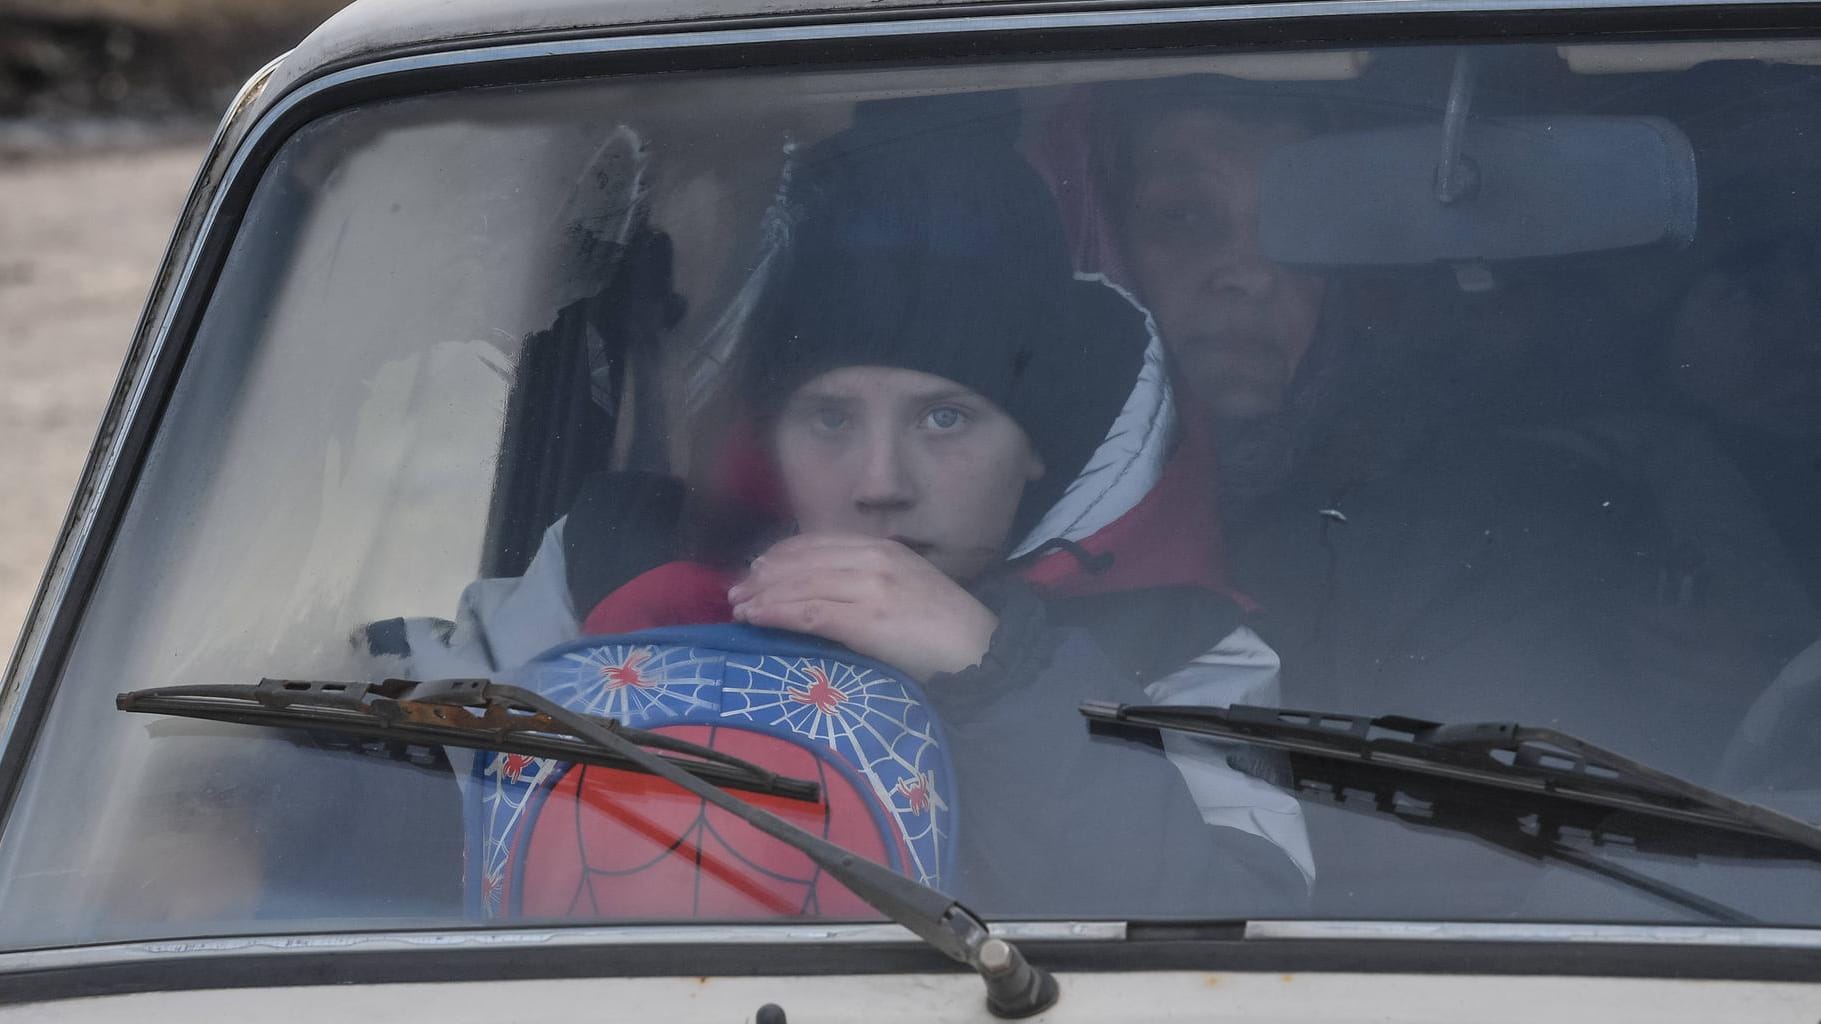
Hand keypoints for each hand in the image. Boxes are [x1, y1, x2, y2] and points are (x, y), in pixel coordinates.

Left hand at [728, 533, 997, 681]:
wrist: (982, 653)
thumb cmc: (947, 631)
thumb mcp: (908, 589)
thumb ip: (870, 582)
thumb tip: (829, 592)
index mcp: (884, 549)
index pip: (818, 543)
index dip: (783, 554)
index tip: (759, 568)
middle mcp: (873, 559)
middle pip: (802, 560)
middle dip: (764, 575)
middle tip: (737, 590)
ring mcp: (868, 587)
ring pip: (799, 584)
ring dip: (762, 594)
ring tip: (739, 606)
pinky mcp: (864, 618)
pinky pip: (807, 610)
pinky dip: (775, 612)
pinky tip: (756, 617)